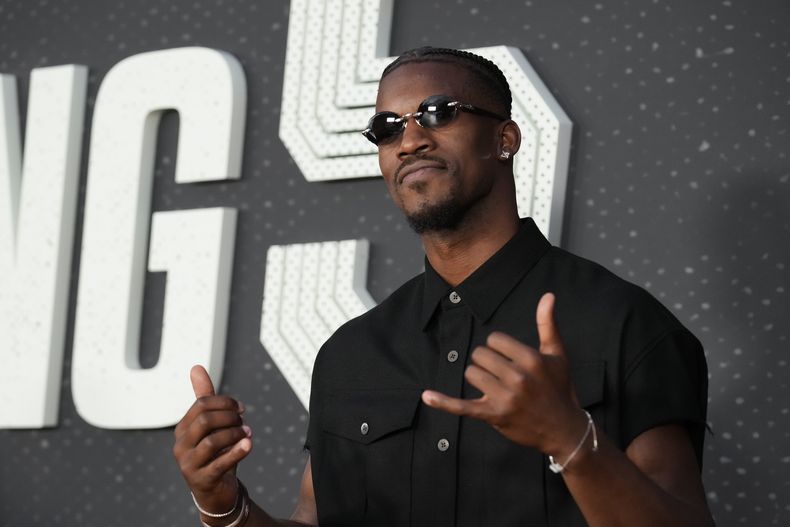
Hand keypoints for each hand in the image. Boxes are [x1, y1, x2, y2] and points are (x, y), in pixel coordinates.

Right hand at [173, 365, 251, 512]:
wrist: (215, 490)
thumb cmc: (213, 454)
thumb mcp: (210, 425)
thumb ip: (204, 397)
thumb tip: (196, 368)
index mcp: (183, 429)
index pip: (202, 405)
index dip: (225, 402)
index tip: (241, 408)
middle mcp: (181, 446)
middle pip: (205, 420)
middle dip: (230, 417)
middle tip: (244, 421)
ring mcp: (189, 464)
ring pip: (212, 441)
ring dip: (235, 434)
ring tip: (248, 434)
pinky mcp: (202, 479)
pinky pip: (220, 463)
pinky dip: (237, 452)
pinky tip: (248, 445)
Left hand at [422, 293, 587, 457]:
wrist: (564, 429)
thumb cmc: (559, 387)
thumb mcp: (557, 354)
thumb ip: (547, 323)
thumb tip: (548, 295)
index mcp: (531, 360)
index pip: (494, 340)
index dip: (500, 347)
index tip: (511, 358)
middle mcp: (518, 378)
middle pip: (480, 355)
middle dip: (488, 361)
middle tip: (503, 373)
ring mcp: (504, 398)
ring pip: (471, 373)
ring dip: (479, 377)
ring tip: (496, 385)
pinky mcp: (493, 415)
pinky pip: (462, 406)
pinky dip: (443, 402)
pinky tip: (426, 396)